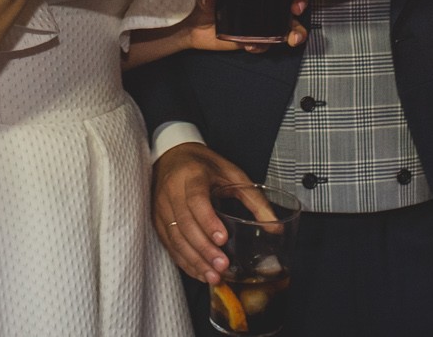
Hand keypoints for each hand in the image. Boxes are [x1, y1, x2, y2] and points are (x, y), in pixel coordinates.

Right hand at [152, 142, 250, 283]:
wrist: (172, 155)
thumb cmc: (205, 165)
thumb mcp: (232, 173)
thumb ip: (253, 199)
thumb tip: (275, 228)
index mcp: (191, 175)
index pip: (196, 200)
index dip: (208, 220)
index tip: (223, 238)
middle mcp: (171, 191)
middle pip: (184, 224)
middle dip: (204, 248)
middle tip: (222, 266)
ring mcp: (161, 208)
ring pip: (175, 238)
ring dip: (195, 260)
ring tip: (214, 276)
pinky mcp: (157, 221)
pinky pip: (170, 245)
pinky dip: (185, 262)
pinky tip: (200, 273)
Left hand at [180, 0, 308, 53]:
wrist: (196, 30)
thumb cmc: (204, 4)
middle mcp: (265, 3)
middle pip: (293, 1)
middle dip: (300, 3)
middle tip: (295, 9)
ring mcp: (264, 22)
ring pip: (289, 26)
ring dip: (296, 32)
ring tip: (293, 38)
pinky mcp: (257, 39)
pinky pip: (267, 44)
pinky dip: (263, 46)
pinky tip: (252, 45)